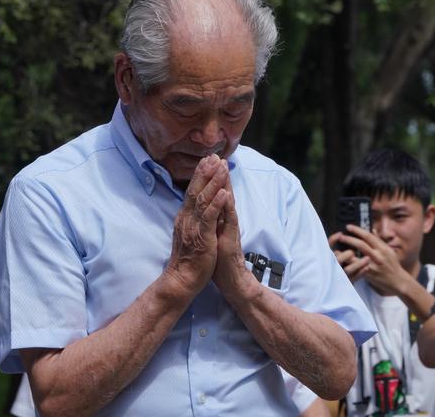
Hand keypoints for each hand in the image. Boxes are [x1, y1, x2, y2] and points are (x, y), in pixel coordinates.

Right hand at [164, 155, 228, 297]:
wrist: (182, 280)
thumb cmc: (189, 259)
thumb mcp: (189, 233)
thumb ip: (193, 219)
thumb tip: (196, 206)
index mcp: (185, 217)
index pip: (192, 191)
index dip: (200, 175)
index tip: (207, 160)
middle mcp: (187, 218)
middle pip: (196, 190)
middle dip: (206, 172)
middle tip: (214, 156)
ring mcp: (193, 227)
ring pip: (203, 199)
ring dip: (213, 182)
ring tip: (222, 167)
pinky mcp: (201, 237)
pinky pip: (209, 217)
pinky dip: (216, 203)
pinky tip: (224, 192)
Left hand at [212, 167, 253, 300]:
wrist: (230, 279)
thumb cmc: (218, 259)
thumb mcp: (211, 236)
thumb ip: (210, 222)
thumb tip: (203, 211)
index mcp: (217, 218)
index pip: (214, 195)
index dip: (210, 179)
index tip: (206, 162)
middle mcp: (224, 219)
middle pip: (222, 192)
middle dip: (218, 174)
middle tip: (216, 156)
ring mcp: (229, 226)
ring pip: (228, 201)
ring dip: (225, 184)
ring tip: (223, 167)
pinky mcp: (231, 236)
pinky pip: (230, 218)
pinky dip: (227, 206)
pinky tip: (226, 194)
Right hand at [327, 231, 365, 282]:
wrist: (333, 287)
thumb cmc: (334, 266)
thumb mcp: (331, 256)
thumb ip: (334, 245)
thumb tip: (341, 234)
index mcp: (328, 259)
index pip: (328, 248)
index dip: (333, 240)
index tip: (340, 234)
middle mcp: (332, 268)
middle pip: (337, 260)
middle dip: (345, 255)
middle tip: (352, 251)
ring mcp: (339, 277)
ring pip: (347, 270)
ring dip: (357, 264)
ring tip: (367, 259)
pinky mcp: (346, 284)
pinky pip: (353, 279)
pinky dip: (360, 273)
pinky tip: (367, 267)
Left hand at [330, 225, 408, 293]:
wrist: (398, 281)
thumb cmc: (393, 264)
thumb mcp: (389, 250)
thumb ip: (379, 240)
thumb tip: (372, 229)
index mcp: (382, 248)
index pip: (368, 236)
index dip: (357, 230)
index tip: (348, 227)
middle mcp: (378, 255)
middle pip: (361, 244)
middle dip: (349, 239)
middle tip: (340, 236)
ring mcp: (373, 265)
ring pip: (356, 257)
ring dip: (345, 252)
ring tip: (336, 249)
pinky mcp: (369, 274)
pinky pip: (356, 267)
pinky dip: (348, 263)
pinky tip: (341, 261)